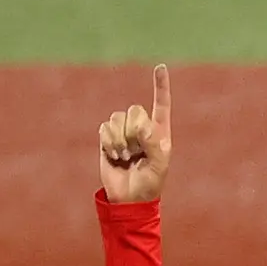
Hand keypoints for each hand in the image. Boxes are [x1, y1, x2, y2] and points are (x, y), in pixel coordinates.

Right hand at [96, 65, 170, 202]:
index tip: (160, 67)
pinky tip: (115, 156)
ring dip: (120, 139)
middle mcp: (142, 128)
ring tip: (126, 156)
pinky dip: (109, 142)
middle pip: (134, 110)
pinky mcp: (107, 137)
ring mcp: (123, 131)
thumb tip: (143, 126)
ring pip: (117, 118)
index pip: (161, 104)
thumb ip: (154, 145)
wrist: (128, 197)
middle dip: (134, 131)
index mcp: (159, 132)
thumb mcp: (158, 167)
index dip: (160, 86)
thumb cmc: (149, 184)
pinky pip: (105, 127)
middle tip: (137, 153)